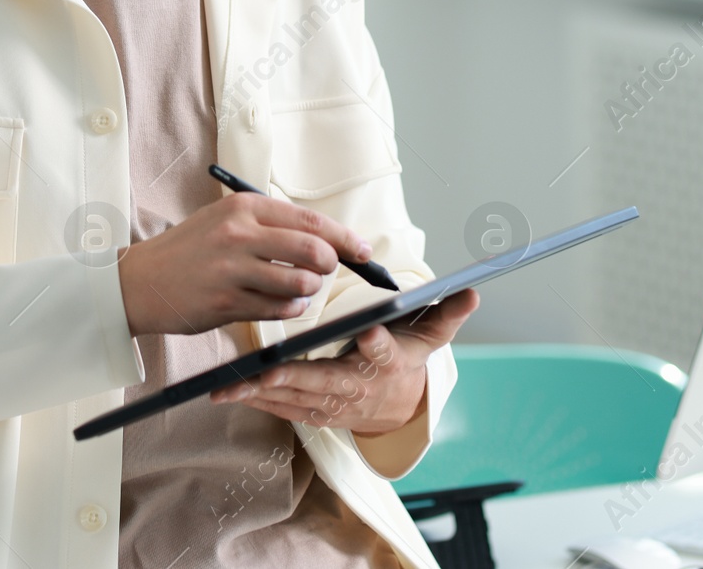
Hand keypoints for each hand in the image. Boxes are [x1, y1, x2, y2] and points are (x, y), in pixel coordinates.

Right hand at [116, 191, 372, 335]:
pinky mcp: (225, 303)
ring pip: (299, 284)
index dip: (344, 238)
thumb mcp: (225, 221)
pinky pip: (279, 310)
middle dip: (330, 265)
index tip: (362, 251)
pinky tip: (280, 305)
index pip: (310, 221)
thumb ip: (271, 226)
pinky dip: (290, 310)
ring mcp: (231, 270)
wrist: (140, 282)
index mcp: (243, 207)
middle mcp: (239, 234)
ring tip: (297, 290)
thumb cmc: (189, 251)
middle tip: (326, 271)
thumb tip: (325, 238)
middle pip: (313, 250)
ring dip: (308, 291)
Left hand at [209, 288, 479, 434]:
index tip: (370, 330)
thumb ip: (448, 313)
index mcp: (387, 363)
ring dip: (263, 393)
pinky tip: (230, 392)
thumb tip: (473, 290)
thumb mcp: (431, 335)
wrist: (398, 406)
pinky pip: (282, 408)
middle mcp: (358, 387)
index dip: (380, 343)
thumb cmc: (407, 358)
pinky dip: (257, 402)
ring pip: (295, 398)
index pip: (385, 352)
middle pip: (325, 383)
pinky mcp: (313, 412)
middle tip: (266, 371)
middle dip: (294, 378)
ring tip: (231, 385)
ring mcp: (333, 404)